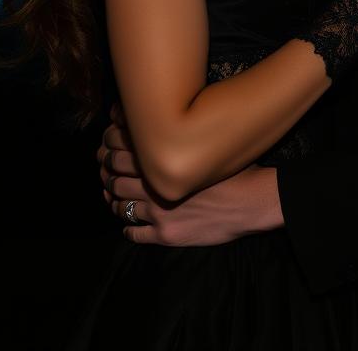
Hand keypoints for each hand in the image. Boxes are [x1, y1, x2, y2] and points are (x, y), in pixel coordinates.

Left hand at [98, 103, 282, 244]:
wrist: (251, 202)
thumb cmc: (234, 168)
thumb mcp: (206, 143)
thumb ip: (180, 134)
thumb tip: (165, 122)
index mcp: (163, 158)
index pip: (122, 147)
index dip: (111, 143)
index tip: (109, 142)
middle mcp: (154, 184)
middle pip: (116, 175)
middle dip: (107, 170)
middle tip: (106, 168)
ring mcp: (157, 211)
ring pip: (120, 204)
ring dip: (113, 199)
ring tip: (113, 195)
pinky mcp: (165, 234)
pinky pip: (133, 233)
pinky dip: (126, 227)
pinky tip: (128, 224)